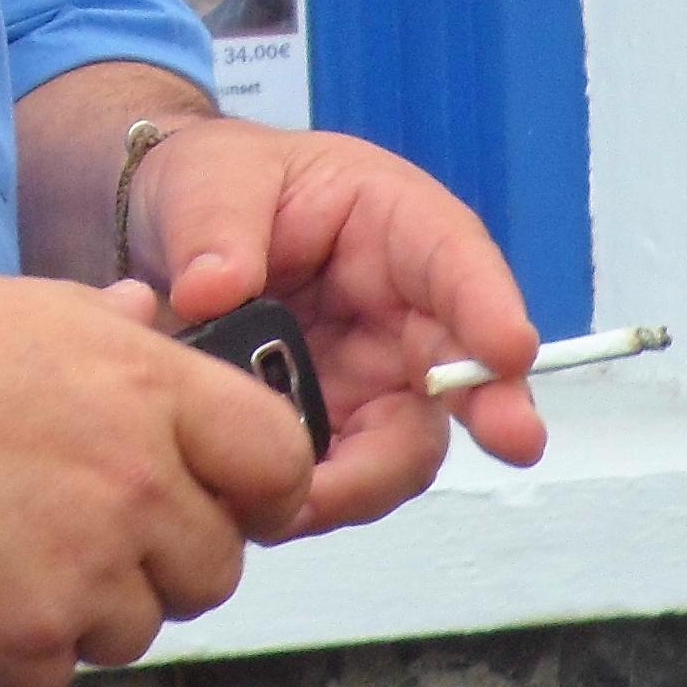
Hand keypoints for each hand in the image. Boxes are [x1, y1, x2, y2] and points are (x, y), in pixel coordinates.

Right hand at [0, 268, 315, 686]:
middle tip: (78, 519)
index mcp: (147, 386)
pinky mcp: (24, 644)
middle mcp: (135, 482)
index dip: (263, 487)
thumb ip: (112, 330)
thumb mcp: (21, 303)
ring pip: (139, 627)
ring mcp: (83, 571)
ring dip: (88, 603)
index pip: (280, 461)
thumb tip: (155, 323)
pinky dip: (17, 647)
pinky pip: (60, 674)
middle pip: (216, 565)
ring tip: (1, 539)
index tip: (235, 497)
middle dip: (162, 554)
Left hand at [128, 121, 546, 530]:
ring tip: (307, 498)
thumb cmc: (220, 185)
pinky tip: (272, 508)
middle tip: (512, 440)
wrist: (174, 236)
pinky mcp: (337, 431)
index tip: (511, 349)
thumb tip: (212, 292)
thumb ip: (215, 227)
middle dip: (492, 409)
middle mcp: (405, 313)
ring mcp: (376, 381)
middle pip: (462, 368)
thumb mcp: (209, 179)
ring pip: (404, 445)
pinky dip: (315, 498)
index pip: (456, 259)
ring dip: (368, 478)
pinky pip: (344, 478)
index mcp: (393, 225)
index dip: (489, 305)